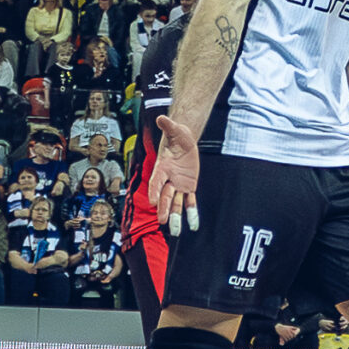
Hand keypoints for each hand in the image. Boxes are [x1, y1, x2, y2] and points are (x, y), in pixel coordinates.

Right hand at [148, 112, 200, 230]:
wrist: (183, 141)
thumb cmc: (177, 136)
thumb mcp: (175, 130)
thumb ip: (168, 126)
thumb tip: (162, 118)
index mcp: (163, 167)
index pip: (157, 181)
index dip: (155, 190)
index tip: (154, 201)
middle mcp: (168, 179)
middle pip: (166, 196)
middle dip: (165, 208)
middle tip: (163, 221)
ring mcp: (178, 185)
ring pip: (176, 203)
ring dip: (176, 216)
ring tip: (175, 231)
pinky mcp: (188, 187)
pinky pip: (190, 202)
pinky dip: (191, 213)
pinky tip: (194, 225)